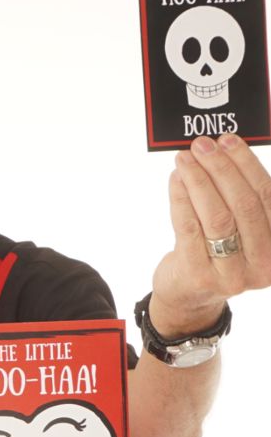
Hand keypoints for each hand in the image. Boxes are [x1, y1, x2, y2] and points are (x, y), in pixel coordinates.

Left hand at [150, 134, 270, 334]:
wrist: (190, 296)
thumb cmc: (219, 252)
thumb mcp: (243, 229)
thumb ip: (243, 196)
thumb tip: (226, 148)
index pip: (269, 196)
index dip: (248, 165)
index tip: (229, 140)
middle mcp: (265, 263)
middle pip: (245, 205)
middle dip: (222, 169)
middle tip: (202, 145)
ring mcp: (233, 274)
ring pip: (218, 217)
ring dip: (200, 181)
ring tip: (184, 158)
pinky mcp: (200, 277)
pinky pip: (189, 229)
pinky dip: (182, 198)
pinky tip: (176, 179)